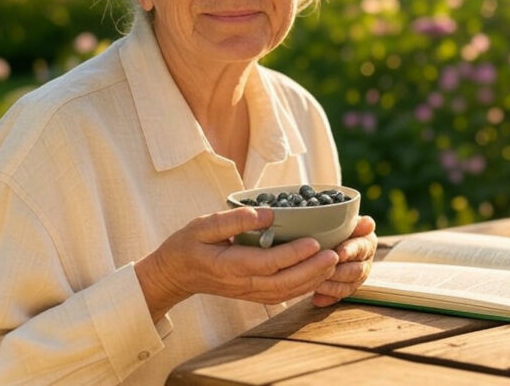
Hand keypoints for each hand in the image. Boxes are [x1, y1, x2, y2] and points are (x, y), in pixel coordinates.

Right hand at [135, 206, 339, 320]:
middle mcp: (242, 284)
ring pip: (286, 292)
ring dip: (313, 280)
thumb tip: (267, 214)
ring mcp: (249, 292)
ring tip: (334, 262)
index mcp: (229, 265)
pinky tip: (319, 274)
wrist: (174, 274)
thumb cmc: (188, 245)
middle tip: (335, 253)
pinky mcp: (254, 294)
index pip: (267, 263)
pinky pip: (283, 295)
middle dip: (312, 270)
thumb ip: (234, 220)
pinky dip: (304, 286)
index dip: (293, 254)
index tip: (314, 242)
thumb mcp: (203, 225)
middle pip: (284, 283)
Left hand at [311, 215, 376, 306]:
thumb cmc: (333, 225)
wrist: (325, 237)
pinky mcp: (345, 289)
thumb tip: (369, 223)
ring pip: (347, 287)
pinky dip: (327, 299)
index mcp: (367, 243)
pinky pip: (338, 298)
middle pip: (355, 271)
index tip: (339, 253)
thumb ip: (355, 224)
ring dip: (332, 286)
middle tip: (323, 270)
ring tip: (316, 283)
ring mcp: (356, 278)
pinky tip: (316, 299)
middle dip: (339, 272)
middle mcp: (365, 262)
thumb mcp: (343, 222)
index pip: (361, 248)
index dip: (350, 251)